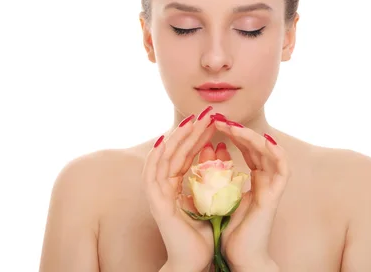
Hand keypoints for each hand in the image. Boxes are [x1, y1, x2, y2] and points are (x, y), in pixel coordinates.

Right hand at [142, 106, 218, 271]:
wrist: (194, 261)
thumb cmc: (203, 234)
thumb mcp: (210, 198)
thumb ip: (210, 176)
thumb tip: (218, 151)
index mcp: (174, 186)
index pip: (184, 153)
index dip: (196, 135)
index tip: (210, 120)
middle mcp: (163, 186)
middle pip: (173, 150)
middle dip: (188, 130)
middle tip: (203, 113)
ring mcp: (156, 193)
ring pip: (162, 156)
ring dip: (176, 137)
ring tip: (192, 120)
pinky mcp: (155, 200)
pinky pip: (153, 172)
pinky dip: (159, 154)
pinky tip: (168, 138)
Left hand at [212, 119, 289, 270]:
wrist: (240, 257)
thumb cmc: (229, 232)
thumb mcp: (219, 196)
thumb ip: (218, 177)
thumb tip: (209, 155)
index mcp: (255, 181)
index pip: (248, 149)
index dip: (234, 135)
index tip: (215, 125)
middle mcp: (266, 181)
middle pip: (258, 146)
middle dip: (239, 130)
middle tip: (220, 120)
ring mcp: (272, 187)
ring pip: (270, 151)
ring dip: (252, 136)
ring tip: (232, 126)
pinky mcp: (275, 194)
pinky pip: (282, 167)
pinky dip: (275, 151)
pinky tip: (262, 139)